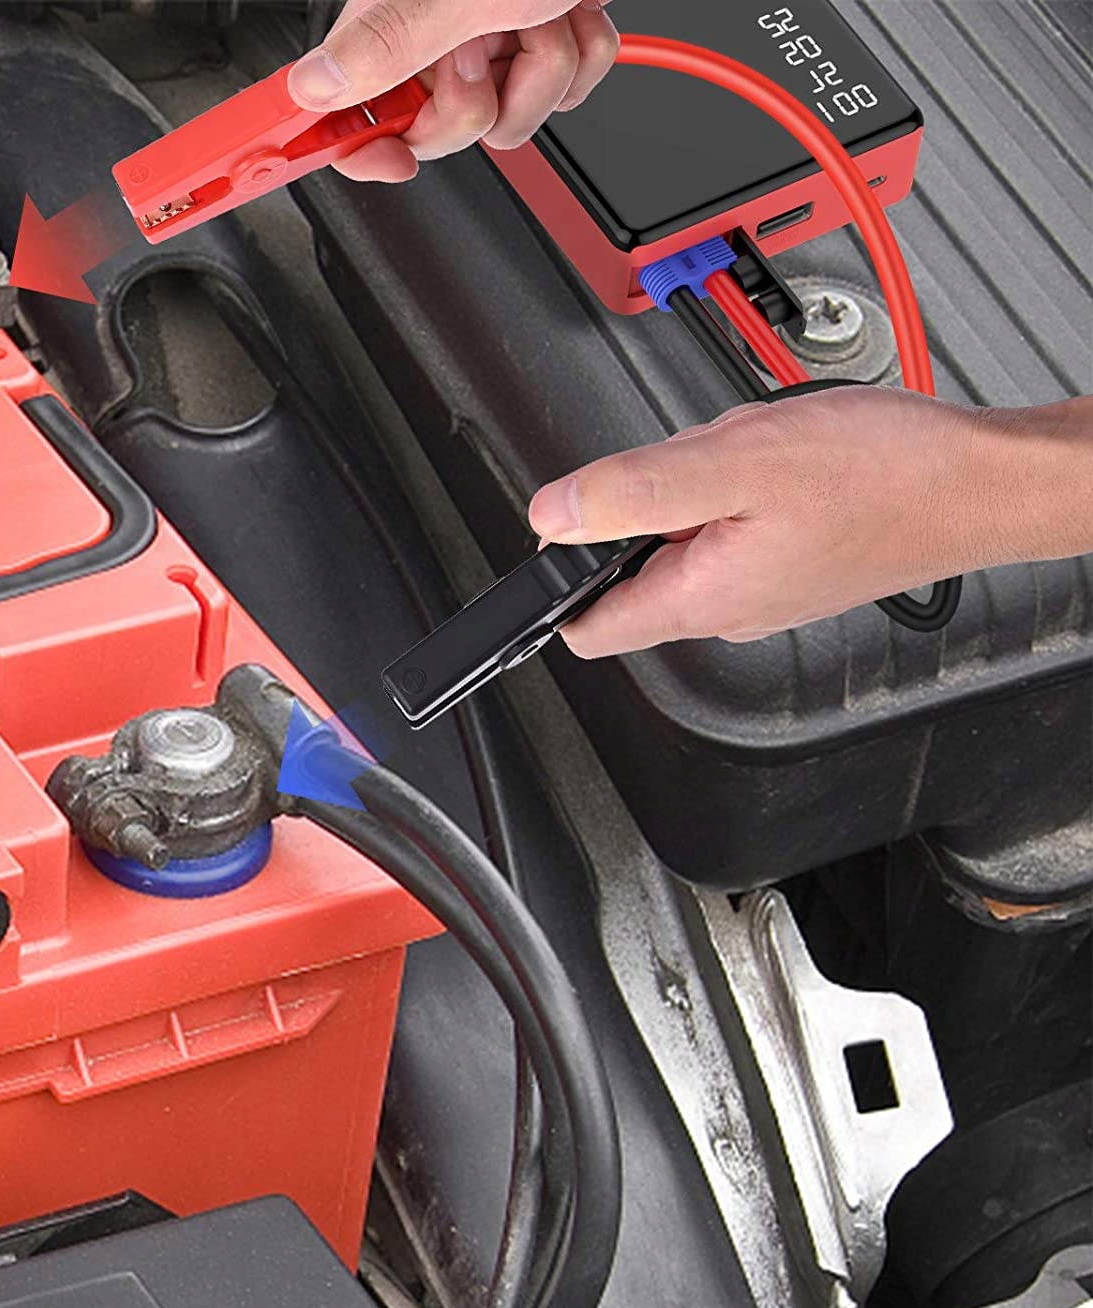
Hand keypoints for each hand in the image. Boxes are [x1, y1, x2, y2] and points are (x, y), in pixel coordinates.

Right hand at [288, 0, 618, 181]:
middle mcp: (433, 35)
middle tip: (484, 44)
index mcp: (389, 18)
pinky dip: (581, 53)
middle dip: (482, 101)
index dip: (359, 147)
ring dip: (547, 71)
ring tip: (544, 9)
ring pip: (511, 118)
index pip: (347, 110)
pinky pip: (563, 91)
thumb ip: (387, 39)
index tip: (391, 160)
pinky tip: (573, 10)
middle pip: (440, 133)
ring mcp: (488, 41)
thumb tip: (313, 84)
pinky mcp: (537, 40)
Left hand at [525, 386, 1092, 656]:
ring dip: (693, 492)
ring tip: (752, 461)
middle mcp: (725, 610)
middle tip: (696, 466)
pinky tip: (776, 465)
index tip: (540, 555)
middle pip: (632, 570)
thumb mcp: (738, 463)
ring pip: (682, 540)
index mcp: (701, 599)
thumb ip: (634, 491)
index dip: (553, 592)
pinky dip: (733, 489)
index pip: (591, 630)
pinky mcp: (786, 566)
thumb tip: (552, 515)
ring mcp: (758, 592)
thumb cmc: (886, 475)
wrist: (983, 481)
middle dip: (641, 510)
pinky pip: (727, 526)